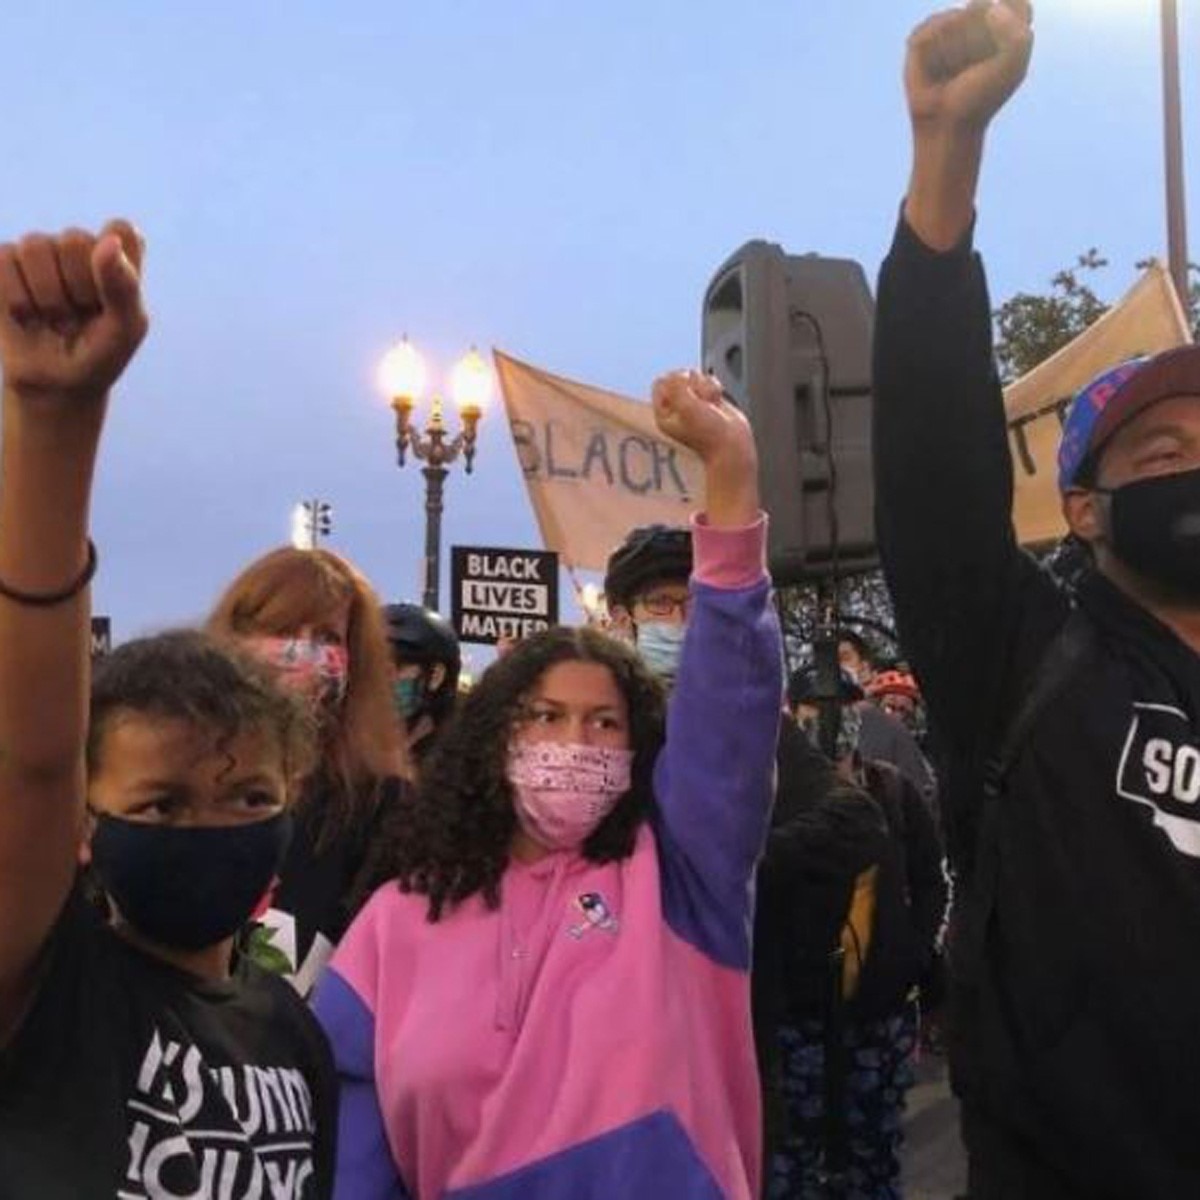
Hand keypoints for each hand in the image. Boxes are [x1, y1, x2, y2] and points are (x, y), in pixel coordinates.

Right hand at [0, 220, 147, 405]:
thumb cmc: (99, 355)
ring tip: (54, 318)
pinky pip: (4, 261)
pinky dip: (18, 299)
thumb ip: (123, 286)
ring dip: (46, 295)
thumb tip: (108, 242)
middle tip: (80, 316)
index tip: (110, 300)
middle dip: (78, 287)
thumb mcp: (125, 329)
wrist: (55, 384)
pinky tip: (27, 316)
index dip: (114, 264)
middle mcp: (80, 247)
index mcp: (119, 256)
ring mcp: (40, 251)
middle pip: (76, 238)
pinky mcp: (5, 262)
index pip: (121, 229)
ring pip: (35, 246)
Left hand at [652, 369, 755, 469]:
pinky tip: (717, 401)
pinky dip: (714, 388)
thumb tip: (679, 374)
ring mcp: (693, 403)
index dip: (673, 382)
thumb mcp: (686, 408)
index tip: (685, 392)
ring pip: (695, 377)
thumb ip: (677, 387)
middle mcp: (676, 407)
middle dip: (692, 384)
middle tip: (699, 402)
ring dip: (705, 386)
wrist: (732, 445)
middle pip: (678, 376)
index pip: (660, 383)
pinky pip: (708, 381)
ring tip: (710, 404)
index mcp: (664, 413)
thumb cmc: (708, 434)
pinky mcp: (708, 399)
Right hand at [906, 1, 1032, 133]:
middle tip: (975, 64)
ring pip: (956, 15)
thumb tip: (985, 5)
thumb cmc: (980, 97)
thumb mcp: (1013, 64)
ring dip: (955, 46)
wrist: (945, 124)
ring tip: (951, 70)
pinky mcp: (923, 40)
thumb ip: (1016, 30)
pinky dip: (933, 45)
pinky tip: (933, 67)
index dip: (1010, 21)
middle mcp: (975, 26)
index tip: (1002, 49)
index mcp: (1003, 30)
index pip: (1017, 4)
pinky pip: (931, 26)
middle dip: (979, 37)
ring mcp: (948, 31)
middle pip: (983, 6)